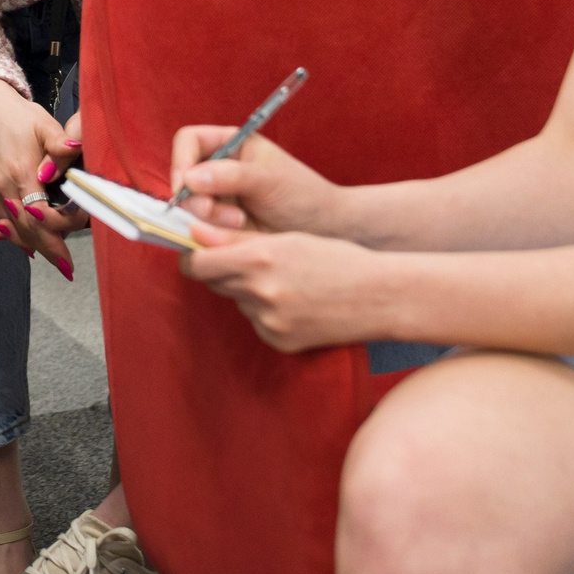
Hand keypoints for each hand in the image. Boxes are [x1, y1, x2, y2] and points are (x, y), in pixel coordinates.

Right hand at [0, 79, 80, 277]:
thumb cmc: (18, 115)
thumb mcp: (44, 124)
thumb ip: (61, 145)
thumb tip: (76, 152)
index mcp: (20, 172)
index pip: (42, 215)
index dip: (62, 226)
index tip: (80, 223)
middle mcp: (1, 186)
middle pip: (27, 230)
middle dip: (49, 250)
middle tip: (67, 266)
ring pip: (10, 229)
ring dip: (32, 245)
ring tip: (52, 256)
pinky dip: (12, 234)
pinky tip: (26, 242)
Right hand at [169, 125, 344, 234]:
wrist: (323, 230)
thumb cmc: (302, 194)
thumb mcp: (268, 180)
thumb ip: (230, 176)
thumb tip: (190, 178)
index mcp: (230, 144)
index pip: (188, 141)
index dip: (181, 160)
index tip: (185, 185)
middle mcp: (218, 168)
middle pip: (183, 176)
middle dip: (195, 197)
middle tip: (212, 212)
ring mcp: (217, 197)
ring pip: (189, 205)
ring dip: (206, 217)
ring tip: (238, 223)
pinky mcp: (219, 224)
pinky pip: (199, 226)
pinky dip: (210, 232)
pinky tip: (235, 234)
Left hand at [181, 227, 386, 352]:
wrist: (380, 297)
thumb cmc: (338, 258)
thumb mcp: (289, 238)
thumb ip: (237, 238)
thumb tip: (195, 232)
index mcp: (259, 258)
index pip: (197, 263)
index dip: (193, 255)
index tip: (196, 249)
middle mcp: (259, 293)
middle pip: (213, 282)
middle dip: (220, 270)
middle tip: (245, 260)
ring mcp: (269, 322)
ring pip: (237, 301)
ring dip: (247, 290)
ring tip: (284, 280)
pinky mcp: (279, 342)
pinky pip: (257, 322)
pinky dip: (267, 312)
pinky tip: (296, 302)